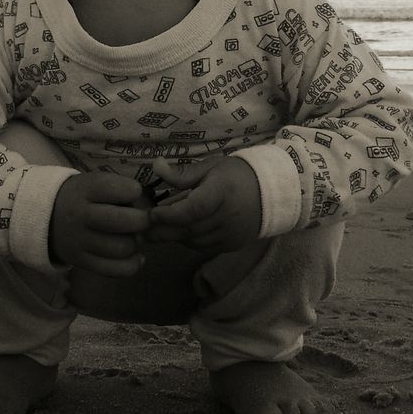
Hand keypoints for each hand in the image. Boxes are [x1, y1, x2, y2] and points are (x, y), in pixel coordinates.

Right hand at [49, 173, 150, 275]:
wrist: (46, 216)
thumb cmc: (81, 197)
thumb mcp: (94, 182)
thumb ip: (120, 190)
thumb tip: (151, 210)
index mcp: (87, 189)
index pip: (125, 190)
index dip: (135, 192)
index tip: (132, 194)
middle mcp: (82, 215)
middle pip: (127, 222)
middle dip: (143, 220)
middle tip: (141, 219)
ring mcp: (80, 241)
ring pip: (123, 248)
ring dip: (135, 243)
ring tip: (130, 236)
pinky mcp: (81, 261)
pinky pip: (115, 270)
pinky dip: (132, 265)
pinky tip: (135, 256)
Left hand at [145, 155, 261, 256]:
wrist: (271, 192)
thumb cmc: (236, 175)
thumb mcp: (211, 167)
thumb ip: (183, 173)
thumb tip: (155, 165)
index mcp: (221, 192)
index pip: (192, 209)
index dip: (169, 214)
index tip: (151, 213)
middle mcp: (227, 216)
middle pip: (189, 229)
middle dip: (162, 231)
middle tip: (141, 230)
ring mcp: (230, 234)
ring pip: (194, 241)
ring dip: (174, 236)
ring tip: (158, 229)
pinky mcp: (232, 245)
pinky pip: (203, 247)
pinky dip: (188, 241)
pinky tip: (180, 232)